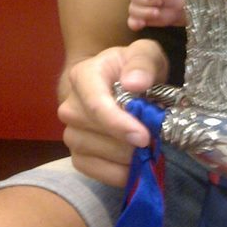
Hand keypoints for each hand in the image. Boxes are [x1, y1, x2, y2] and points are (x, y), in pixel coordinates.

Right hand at [57, 38, 169, 186]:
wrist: (125, 83)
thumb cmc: (135, 68)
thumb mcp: (146, 54)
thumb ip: (143, 62)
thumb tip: (134, 83)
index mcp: (83, 75)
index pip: (96, 105)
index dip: (119, 124)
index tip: (144, 137)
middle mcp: (70, 106)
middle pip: (97, 131)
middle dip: (129, 140)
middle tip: (157, 139)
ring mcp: (71, 132)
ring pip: (96, 153)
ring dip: (126, 157)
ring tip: (148, 148)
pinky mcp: (77, 155)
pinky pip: (94, 171)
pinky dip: (117, 173)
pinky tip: (136, 165)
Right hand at [127, 0, 185, 29]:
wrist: (179, 8)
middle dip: (148, 2)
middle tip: (160, 2)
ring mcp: (137, 7)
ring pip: (133, 11)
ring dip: (146, 13)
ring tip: (157, 12)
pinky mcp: (139, 19)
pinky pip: (131, 22)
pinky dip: (136, 23)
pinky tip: (143, 23)